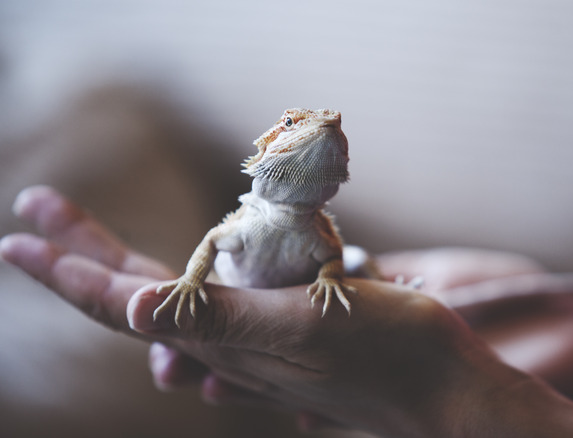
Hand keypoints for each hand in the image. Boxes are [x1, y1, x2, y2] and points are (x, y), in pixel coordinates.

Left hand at [1, 186, 572, 437]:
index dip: (71, 271)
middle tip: (37, 209)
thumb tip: (131, 304)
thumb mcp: (302, 329)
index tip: (21, 236)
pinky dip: (179, 287)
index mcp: (226, 338)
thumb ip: (218, 319)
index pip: (128, 302)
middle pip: (137, 295)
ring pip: (170, 302)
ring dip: (121, 269)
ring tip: (76, 244)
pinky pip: (215, 310)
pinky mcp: (284, 336)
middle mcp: (229, 344)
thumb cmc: (389, 353)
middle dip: (84, 254)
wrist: (443, 388)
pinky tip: (164, 286)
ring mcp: (255, 343)